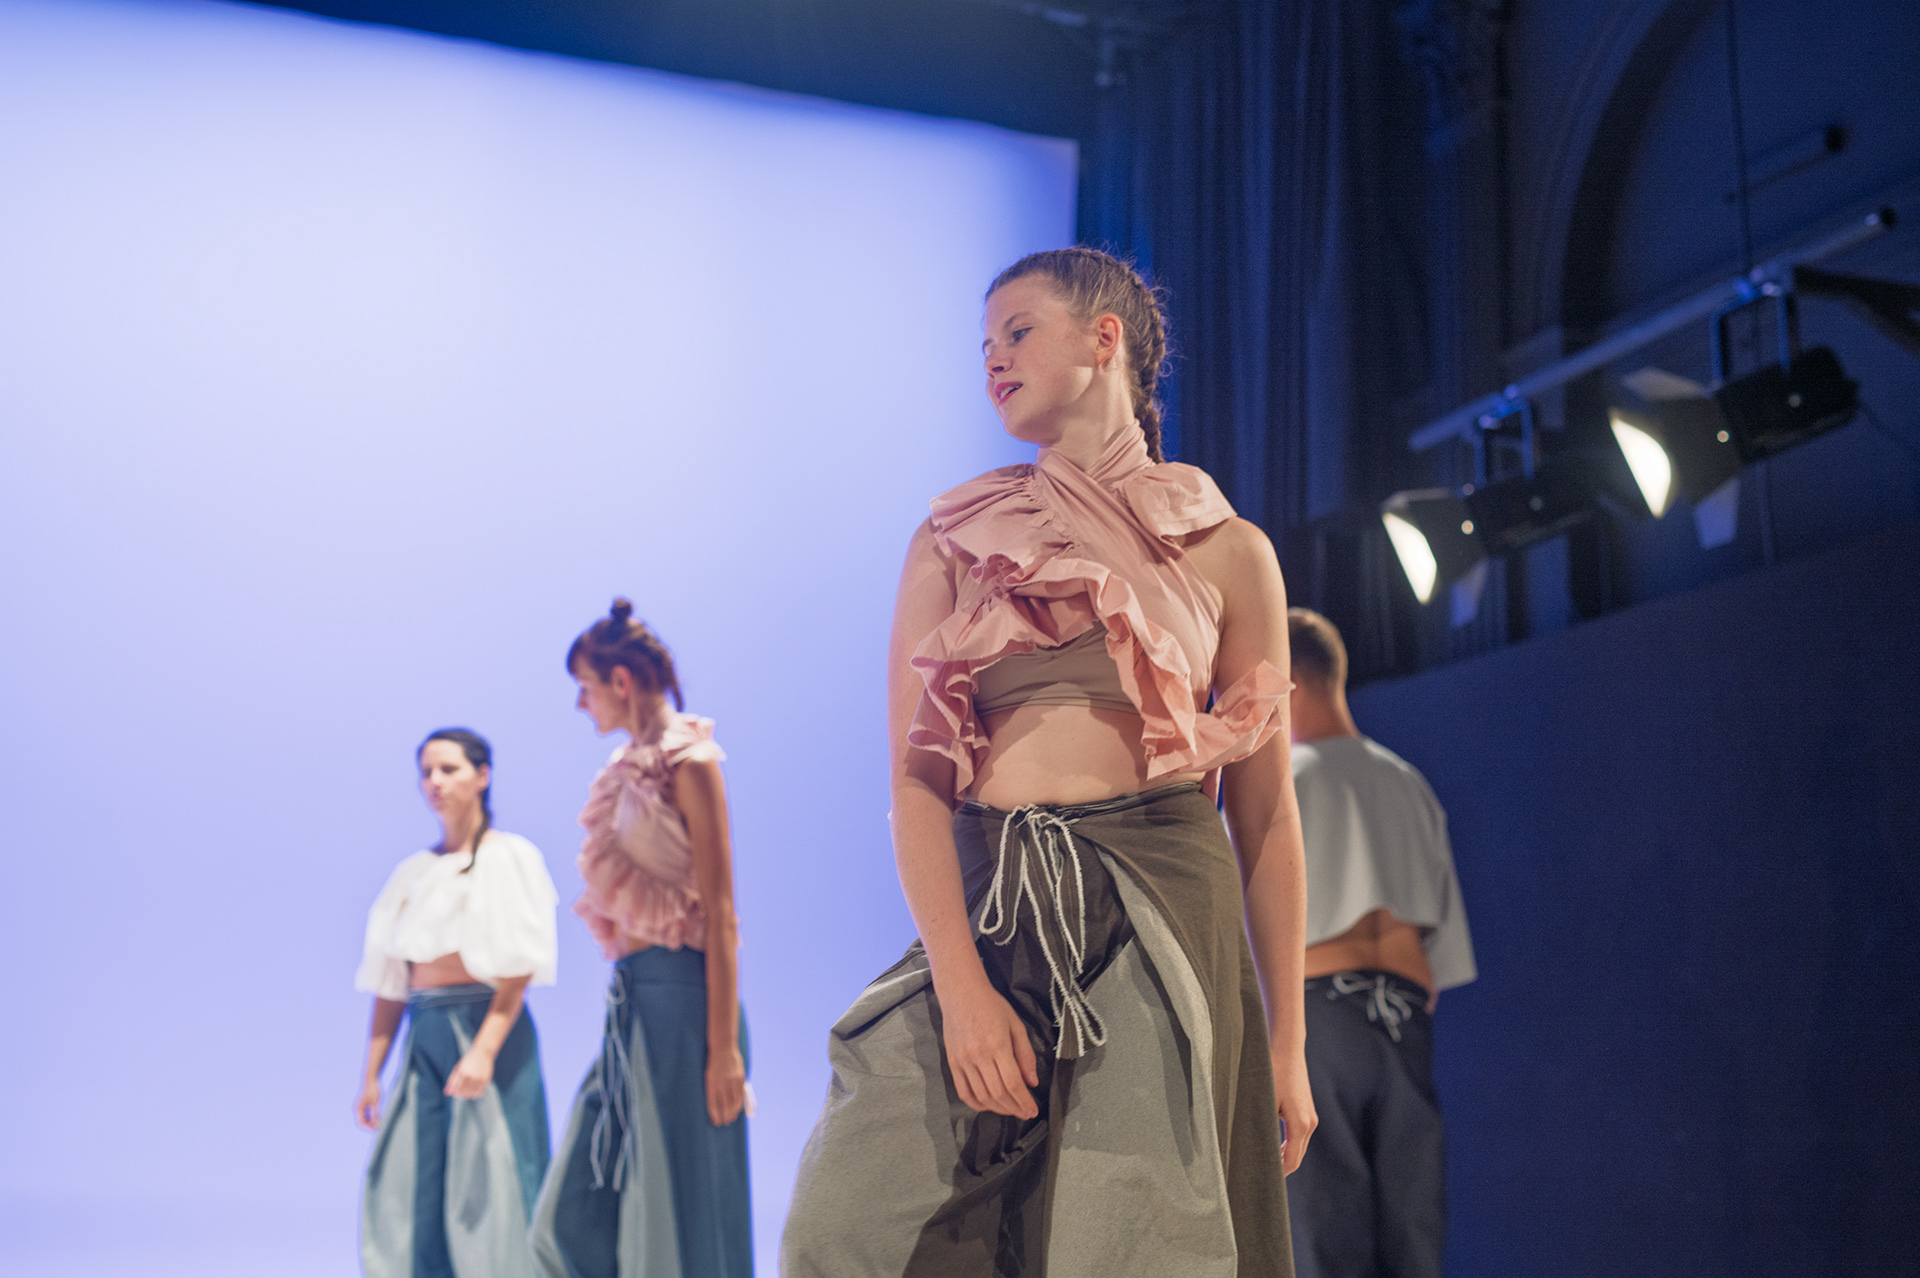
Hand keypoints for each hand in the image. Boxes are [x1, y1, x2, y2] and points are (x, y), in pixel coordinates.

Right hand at [354, 1078, 382, 1129]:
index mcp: (358, 1109)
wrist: (371, 1079)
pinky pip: (367, 1114)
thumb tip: (376, 1123)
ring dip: (371, 1122)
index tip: (376, 1130)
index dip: (368, 1128)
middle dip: (370, 1126)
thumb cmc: (373, 1089)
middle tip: (379, 1128)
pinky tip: (379, 1117)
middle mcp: (358, 1109)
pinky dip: (371, 1117)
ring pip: (365, 1118)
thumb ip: (375, 1113)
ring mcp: (360, 1106)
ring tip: (380, 1123)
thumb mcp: (376, 1102)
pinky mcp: (364, 1104)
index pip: (361, 1123)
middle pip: (362, 1122)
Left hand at [445, 1049, 494, 1099]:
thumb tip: (446, 1093)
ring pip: (471, 1093)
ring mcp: (480, 1078)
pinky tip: (472, 1092)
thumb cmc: (468, 1060)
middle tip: (458, 1093)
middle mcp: (472, 1076)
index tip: (453, 1092)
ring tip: (464, 1093)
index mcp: (464, 1072)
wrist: (483, 1052)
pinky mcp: (486, 1080)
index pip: (456, 1088)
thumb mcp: (458, 1068)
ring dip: (466, 1095)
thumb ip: (452, 1080)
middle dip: (459, 1094)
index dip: (454, 1092)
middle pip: (464, 1091)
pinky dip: (475, 1095)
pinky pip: (479, 1092)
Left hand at [706, 1044, 747, 1126]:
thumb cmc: (714, 1063)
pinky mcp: (740, 1077)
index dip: (715, 1115)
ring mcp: (732, 1080)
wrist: (723, 1046)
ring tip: (731, 1118)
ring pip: (734, 1101)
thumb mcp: (709, 1076)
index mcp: (711, 1083)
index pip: (713, 1104)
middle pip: (725, 1105)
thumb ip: (713, 1090)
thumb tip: (717, 1106)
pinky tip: (738, 1109)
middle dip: (725, 1116)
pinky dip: (740, 1103)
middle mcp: (722, 1083)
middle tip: (725, 1123)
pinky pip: (741, 1094)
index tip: (716, 1122)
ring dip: (733, 1112)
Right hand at [938, 971, 1038, 1119]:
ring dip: (998, 1109)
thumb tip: (1032, 1082)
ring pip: (981, 1096)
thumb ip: (1025, 1054)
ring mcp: (963, 1060)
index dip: (1023, 1101)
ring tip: (1010, 1110)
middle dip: (1014, 1108)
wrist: (961, 992)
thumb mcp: (1016, 1024)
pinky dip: (976, 1104)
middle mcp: (978, 1055)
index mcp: (997, 1045)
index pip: (1012, 1083)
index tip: (1033, 1110)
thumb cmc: (992, 1005)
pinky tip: (988, 1106)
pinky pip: (963, 1091)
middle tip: (1024, 1113)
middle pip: (998, 1093)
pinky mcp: (952, 1062)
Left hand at [1271, 1043, 1317, 1174]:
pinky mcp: (1306, 1109)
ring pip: (1298, 1146)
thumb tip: (1254, 1149)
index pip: (1291, 1161)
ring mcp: (1310, 1116)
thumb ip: (1262, 1127)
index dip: (1277, 1174)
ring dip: (1283, 1156)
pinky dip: (1287, 1145)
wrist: (1286, 1046)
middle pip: (1296, 1157)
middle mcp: (1310, 1123)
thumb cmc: (1271, 1071)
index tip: (1261, 1182)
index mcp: (1300, 1124)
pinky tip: (1271, 1147)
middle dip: (1280, 1169)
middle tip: (1258, 1178)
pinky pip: (1298, 1135)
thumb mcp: (1263, 1101)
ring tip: (1262, 1164)